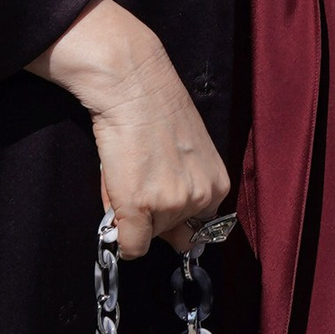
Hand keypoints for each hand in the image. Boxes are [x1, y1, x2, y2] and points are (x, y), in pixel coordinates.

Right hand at [28, 0, 232, 256]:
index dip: (175, 218)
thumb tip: (162, 225)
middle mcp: (202, 199)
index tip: (159, 201)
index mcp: (218, 185)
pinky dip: (121, 237)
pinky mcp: (141, 208)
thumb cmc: (156, 114)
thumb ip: (185, 191)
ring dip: (136, 220)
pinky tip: (117, 199)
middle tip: (140, 191)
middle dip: (158, 225)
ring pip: (150, 238)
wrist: (134, 86)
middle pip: (178, 239)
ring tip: (128, 178)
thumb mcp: (188, 155)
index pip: (200, 229)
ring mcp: (172, 205)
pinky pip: (131, 247)